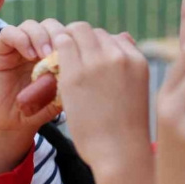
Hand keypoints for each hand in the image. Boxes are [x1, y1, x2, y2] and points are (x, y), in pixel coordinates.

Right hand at [0, 19, 70, 174]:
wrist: (14, 123)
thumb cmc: (41, 109)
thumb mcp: (63, 91)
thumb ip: (74, 74)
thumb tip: (92, 61)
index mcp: (53, 52)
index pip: (66, 32)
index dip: (73, 36)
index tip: (80, 52)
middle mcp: (36, 46)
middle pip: (50, 25)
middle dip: (59, 35)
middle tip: (63, 51)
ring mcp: (18, 46)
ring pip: (31, 25)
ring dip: (41, 37)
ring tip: (46, 55)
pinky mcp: (0, 50)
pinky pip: (9, 33)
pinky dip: (21, 40)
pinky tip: (30, 55)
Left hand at [49, 24, 150, 176]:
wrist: (119, 152)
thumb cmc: (126, 127)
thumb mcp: (135, 88)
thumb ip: (126, 63)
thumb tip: (122, 36)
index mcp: (137, 60)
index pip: (111, 37)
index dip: (95, 46)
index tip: (84, 60)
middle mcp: (119, 56)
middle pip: (92, 31)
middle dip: (77, 40)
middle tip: (66, 57)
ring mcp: (97, 62)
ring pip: (75, 31)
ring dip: (64, 42)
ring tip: (56, 59)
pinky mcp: (75, 73)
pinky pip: (60, 44)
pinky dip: (52, 49)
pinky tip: (47, 64)